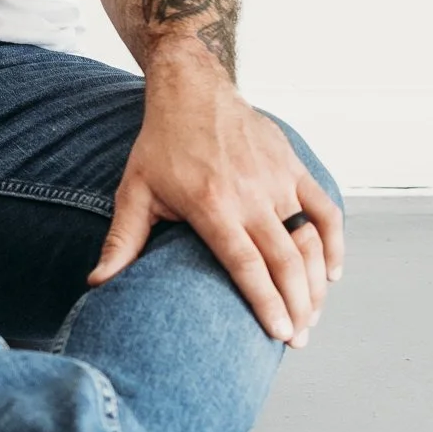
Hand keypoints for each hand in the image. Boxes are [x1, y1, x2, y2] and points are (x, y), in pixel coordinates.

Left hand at [89, 57, 344, 345]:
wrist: (192, 91)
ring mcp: (277, 180)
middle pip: (285, 260)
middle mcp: (250, 194)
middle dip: (297, 305)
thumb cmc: (161, 145)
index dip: (266, 301)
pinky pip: (325, 210)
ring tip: (311, 317)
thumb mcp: (134, 191)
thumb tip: (97, 284)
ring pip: (310, 240)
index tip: (279, 333)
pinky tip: (332, 273)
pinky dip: (335, 244)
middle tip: (297, 340)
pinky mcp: (293, 167)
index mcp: (211, 204)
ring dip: (317, 283)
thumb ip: (122, 242)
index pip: (246, 263)